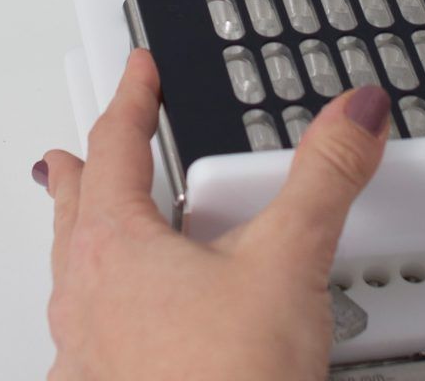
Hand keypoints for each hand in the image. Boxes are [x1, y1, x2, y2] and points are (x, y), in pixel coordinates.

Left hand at [37, 50, 390, 380]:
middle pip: (73, 210)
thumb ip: (324, 178)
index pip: (113, 146)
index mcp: (113, 245)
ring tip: (99, 233)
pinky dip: (99, 314)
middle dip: (82, 171)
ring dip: (84, 242)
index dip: (129, 99)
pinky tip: (123, 334)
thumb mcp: (288, 262)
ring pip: (72, 276)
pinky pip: (85, 340)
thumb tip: (353, 116)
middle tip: (78, 147)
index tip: (136, 72)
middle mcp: (83, 296)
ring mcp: (84, 354)